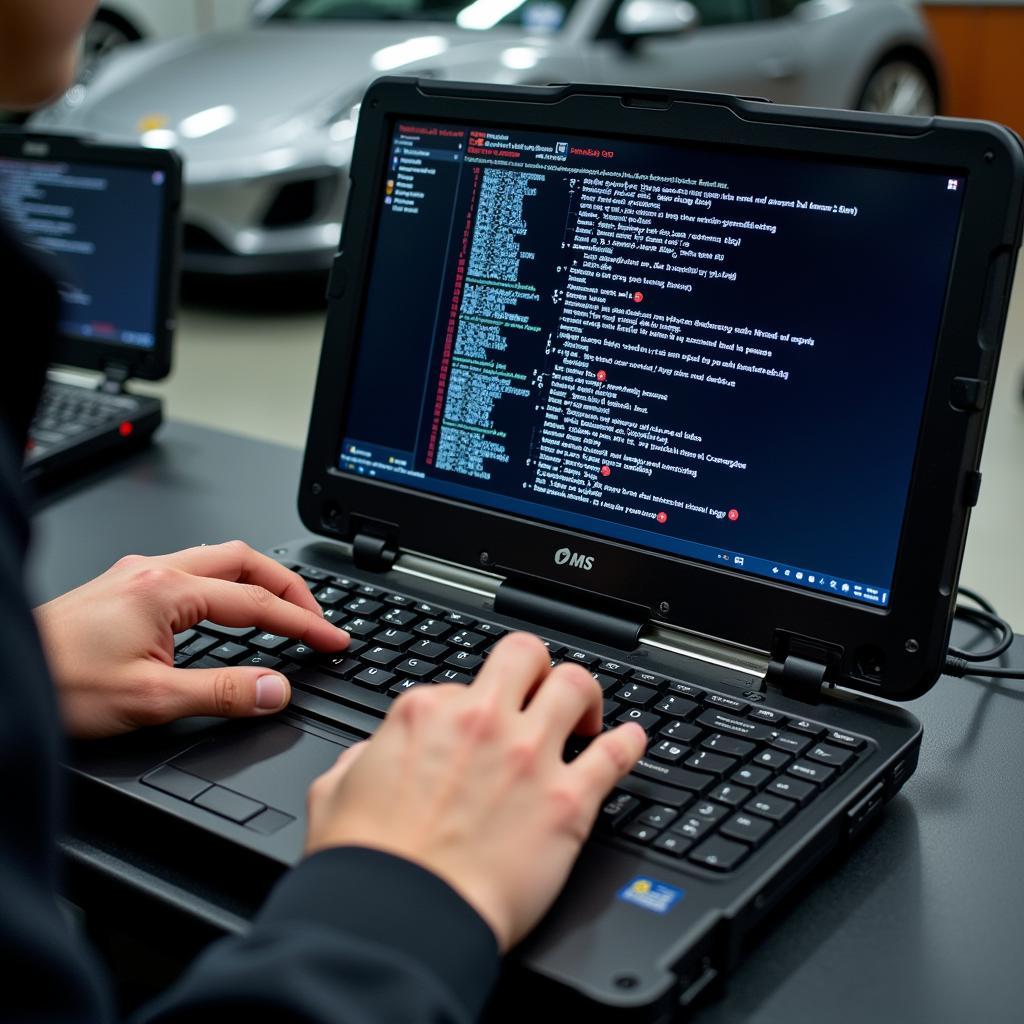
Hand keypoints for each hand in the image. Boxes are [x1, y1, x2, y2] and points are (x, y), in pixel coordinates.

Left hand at [34, 540, 348, 738]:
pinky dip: (228, 586)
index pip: (256, 603)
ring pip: (218, 561)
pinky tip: (229, 609)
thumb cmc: (58, 683)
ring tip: (284, 610)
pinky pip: (193, 572)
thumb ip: (223, 692)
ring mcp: (137, 575)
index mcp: (166, 591)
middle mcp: (154, 572)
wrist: (5, 674)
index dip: (303, 623)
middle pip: (244, 560)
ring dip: (258, 582)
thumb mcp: (150, 700)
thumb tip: (277, 689)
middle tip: (317, 617)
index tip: (333, 639)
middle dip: (289, 587)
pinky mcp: (124, 588)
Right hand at [305, 632, 645, 951]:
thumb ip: (362, 758)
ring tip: (587, 714)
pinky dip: (628, 743)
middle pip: (526, 655)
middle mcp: (482, 721)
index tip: (474, 729)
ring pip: (576, 685)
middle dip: (536, 668)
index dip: (468, 708)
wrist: (402, 919)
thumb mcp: (335, 790)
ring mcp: (529, 756)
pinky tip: (632, 740)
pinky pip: (614, 755)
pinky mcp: (567, 801)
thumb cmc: (368, 864)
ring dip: (585, 695)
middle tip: (540, 691)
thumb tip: (376, 752)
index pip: (459, 685)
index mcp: (426, 713)